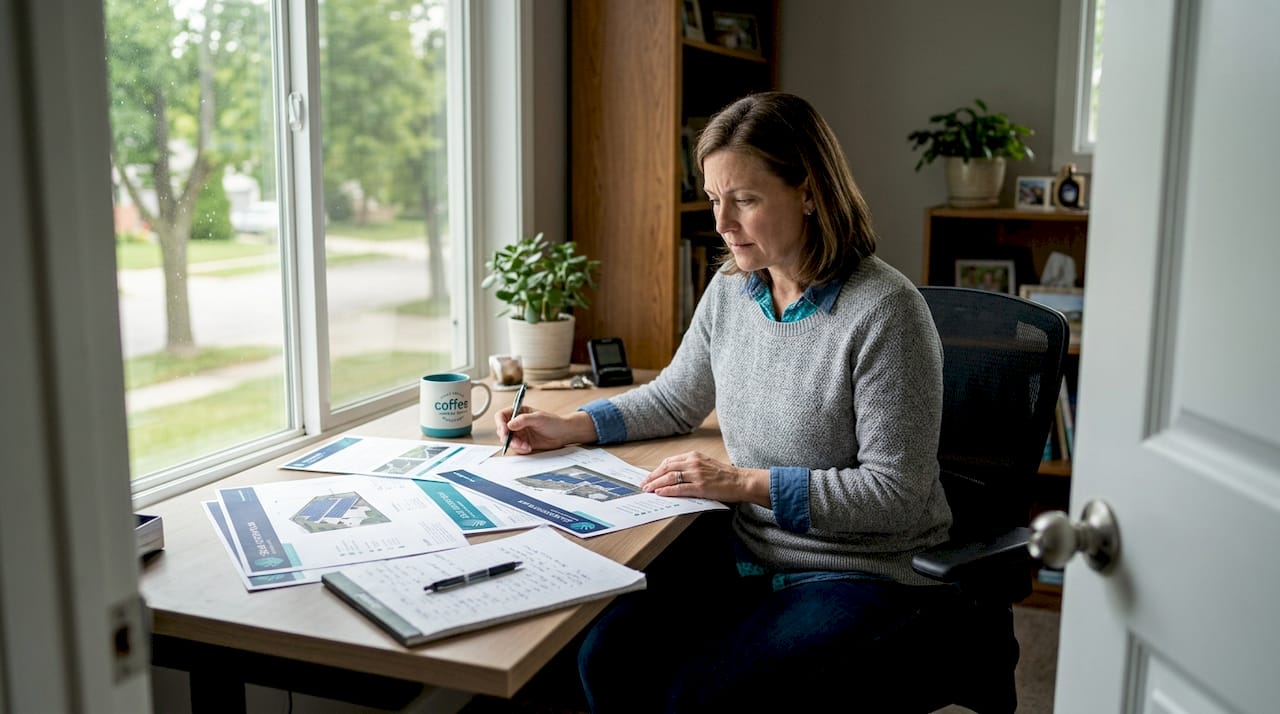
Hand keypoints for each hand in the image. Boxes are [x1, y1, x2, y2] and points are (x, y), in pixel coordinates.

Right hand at [496, 406, 596, 453]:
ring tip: (525, 445)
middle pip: (502, 430)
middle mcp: (517, 423)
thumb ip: (523, 420)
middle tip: (516, 441)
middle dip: (507, 437)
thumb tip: (510, 424)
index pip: (501, 416)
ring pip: (508, 440)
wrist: (564, 434)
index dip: (500, 423)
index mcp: (519, 412)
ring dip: (515, 444)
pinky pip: (516, 447)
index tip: (505, 430)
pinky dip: (520, 449)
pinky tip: (528, 447)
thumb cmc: (554, 422)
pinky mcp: (524, 442)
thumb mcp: (539, 418)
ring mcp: (520, 433)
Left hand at [640, 451, 770, 505]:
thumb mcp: (705, 464)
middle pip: (666, 468)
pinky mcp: (700, 487)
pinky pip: (680, 488)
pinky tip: (660, 493)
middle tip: (644, 484)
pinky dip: (667, 491)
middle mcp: (693, 463)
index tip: (649, 477)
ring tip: (648, 489)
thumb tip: (673, 474)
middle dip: (652, 477)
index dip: (657, 470)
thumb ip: (690, 466)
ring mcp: (697, 474)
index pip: (669, 461)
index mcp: (694, 456)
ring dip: (656, 484)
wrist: (741, 481)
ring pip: (670, 478)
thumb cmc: (725, 475)